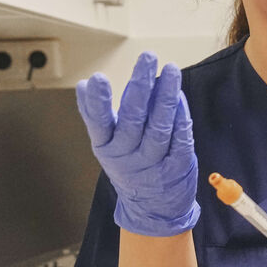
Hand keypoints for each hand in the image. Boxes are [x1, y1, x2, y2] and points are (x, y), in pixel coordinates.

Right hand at [75, 52, 200, 236]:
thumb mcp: (106, 144)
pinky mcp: (176, 167)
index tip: (96, 78)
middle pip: (134, 119)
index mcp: (106, 147)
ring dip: (166, 96)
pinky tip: (180, 96)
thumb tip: (85, 84)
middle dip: (140, 86)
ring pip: (159, 127)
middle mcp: (127, 156)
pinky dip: (181, 116)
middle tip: (147, 57)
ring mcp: (153, 164)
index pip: (98, 122)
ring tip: (170, 70)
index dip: (96, 102)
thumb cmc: (128, 165)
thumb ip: (97, 115)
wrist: (152, 209)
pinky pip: (179, 138)